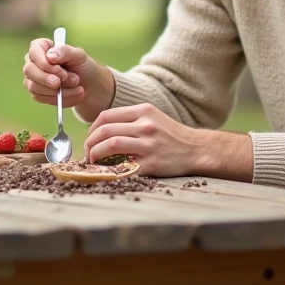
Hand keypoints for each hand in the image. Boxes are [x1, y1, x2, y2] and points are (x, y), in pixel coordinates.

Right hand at [21, 38, 112, 116]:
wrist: (89, 86)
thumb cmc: (82, 66)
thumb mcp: (79, 56)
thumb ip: (65, 52)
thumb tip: (49, 56)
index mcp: (41, 47)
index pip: (34, 51)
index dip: (44, 62)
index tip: (60, 70)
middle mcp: (33, 62)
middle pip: (29, 70)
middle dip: (48, 79)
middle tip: (66, 80)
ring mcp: (33, 79)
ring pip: (34, 87)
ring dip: (58, 89)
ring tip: (76, 85)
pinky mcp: (37, 93)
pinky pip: (42, 98)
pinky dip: (60, 98)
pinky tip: (73, 93)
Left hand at [84, 103, 205, 176]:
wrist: (197, 149)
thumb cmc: (172, 135)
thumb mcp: (153, 118)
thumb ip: (130, 120)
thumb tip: (101, 131)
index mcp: (144, 111)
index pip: (106, 116)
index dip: (92, 129)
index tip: (90, 140)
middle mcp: (146, 125)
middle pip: (105, 130)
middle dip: (90, 143)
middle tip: (88, 153)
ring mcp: (149, 144)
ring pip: (111, 144)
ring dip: (95, 154)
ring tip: (94, 161)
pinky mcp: (152, 163)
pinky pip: (123, 166)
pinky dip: (110, 170)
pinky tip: (107, 172)